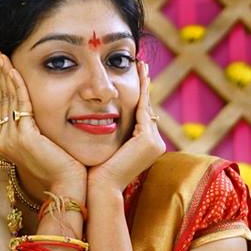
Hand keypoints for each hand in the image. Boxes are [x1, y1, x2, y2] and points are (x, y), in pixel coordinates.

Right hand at [0, 52, 87, 208]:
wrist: (69, 186)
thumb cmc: (64, 165)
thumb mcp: (46, 141)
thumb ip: (38, 125)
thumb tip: (39, 109)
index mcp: (6, 141)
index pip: (1, 106)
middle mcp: (3, 140)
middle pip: (1, 99)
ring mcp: (10, 139)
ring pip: (7, 99)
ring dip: (5, 74)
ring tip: (2, 56)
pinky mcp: (23, 137)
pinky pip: (19, 104)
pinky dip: (17, 85)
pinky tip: (14, 70)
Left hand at [87, 61, 165, 199]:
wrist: (98, 188)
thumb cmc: (95, 170)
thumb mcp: (106, 146)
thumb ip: (111, 132)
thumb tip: (98, 114)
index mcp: (147, 146)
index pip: (143, 113)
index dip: (139, 93)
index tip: (135, 73)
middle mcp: (156, 144)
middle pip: (147, 107)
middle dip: (143, 84)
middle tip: (140, 62)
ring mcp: (155, 143)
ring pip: (146, 106)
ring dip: (143, 83)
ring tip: (140, 64)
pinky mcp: (149, 141)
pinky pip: (142, 110)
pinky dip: (140, 92)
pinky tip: (137, 75)